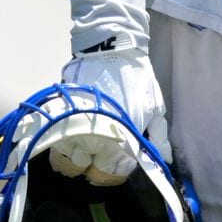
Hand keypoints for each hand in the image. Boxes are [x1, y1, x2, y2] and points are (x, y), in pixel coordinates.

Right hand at [50, 46, 171, 185]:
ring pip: (69, 160)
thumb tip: (165, 159)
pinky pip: (56, 143)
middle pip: (89, 169)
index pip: (114, 172)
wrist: (113, 49)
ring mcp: (77, 126)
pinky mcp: (61, 115)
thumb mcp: (155, 106)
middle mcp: (98, 137)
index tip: (115, 165)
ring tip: (83, 148)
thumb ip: (158, 136)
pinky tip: (71, 139)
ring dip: (75, 158)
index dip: (115, 172)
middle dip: (94, 165)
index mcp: (124, 138)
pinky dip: (61, 146)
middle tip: (99, 154)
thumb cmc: (137, 78)